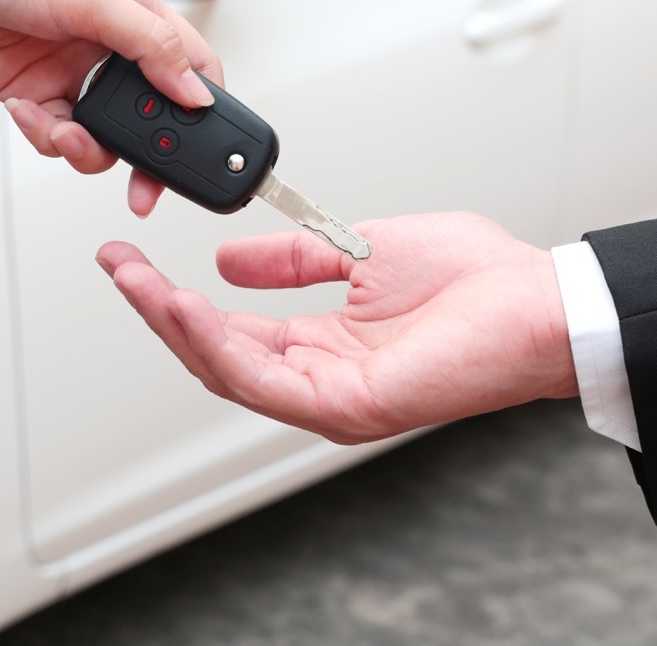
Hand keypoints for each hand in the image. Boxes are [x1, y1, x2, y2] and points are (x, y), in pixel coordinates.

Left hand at [0, 0, 221, 215]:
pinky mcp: (35, 95)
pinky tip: (26, 110)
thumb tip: (193, 91)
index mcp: (133, 12)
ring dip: (87, 147)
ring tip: (65, 133)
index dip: (201, 109)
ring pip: (102, 136)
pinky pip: (56, 135)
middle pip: (148, 115)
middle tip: (142, 183)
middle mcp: (106, 46)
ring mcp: (70, 74)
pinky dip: (45, 135)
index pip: (190, 66)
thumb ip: (149, 45)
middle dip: (144, 153)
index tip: (198, 147)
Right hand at [96, 213, 577, 443]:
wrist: (539, 300)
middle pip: (216, 355)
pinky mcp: (350, 406)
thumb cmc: (476, 280)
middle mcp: (321, 378)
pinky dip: (220, 343)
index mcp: (324, 344)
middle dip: (159, 311)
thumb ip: (292, 261)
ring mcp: (333, 399)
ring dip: (177, 326)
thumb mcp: (358, 250)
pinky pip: (267, 379)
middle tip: (117, 267)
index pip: (231, 329)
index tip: (131, 259)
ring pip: (229, 372)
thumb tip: (228, 260)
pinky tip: (188, 306)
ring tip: (138, 283)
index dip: (176, 298)